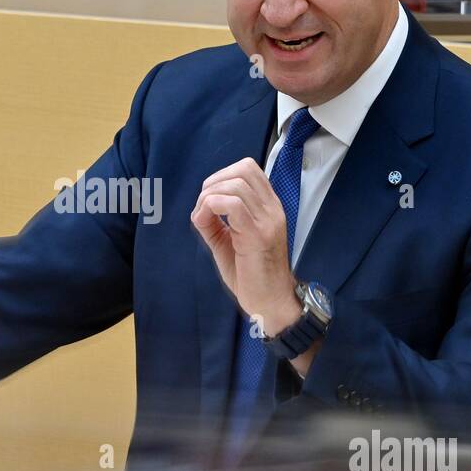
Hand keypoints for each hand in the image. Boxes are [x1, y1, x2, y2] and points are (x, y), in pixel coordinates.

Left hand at [191, 157, 301, 337]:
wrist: (271, 302)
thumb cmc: (251, 275)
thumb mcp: (228, 242)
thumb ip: (214, 223)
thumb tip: (198, 209)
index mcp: (268, 207)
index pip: (248, 168)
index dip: (221, 176)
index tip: (208, 201)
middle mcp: (272, 209)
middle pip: (242, 169)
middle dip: (213, 184)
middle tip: (202, 209)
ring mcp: (267, 220)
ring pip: (235, 184)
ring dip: (209, 197)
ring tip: (203, 219)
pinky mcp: (258, 235)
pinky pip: (232, 205)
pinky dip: (211, 207)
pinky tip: (204, 223)